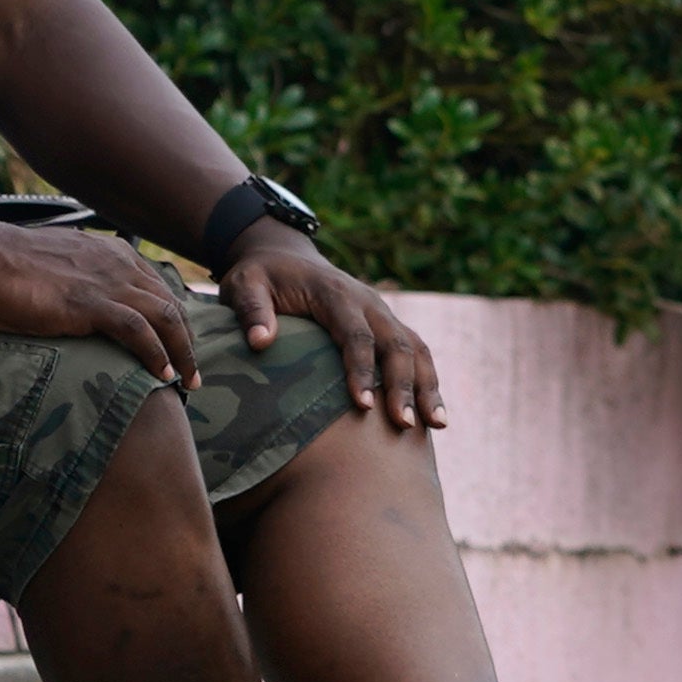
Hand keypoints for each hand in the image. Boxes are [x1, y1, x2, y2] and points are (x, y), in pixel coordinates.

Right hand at [0, 224, 199, 391]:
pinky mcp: (90, 304)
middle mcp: (118, 265)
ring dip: (182, 353)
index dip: (173, 319)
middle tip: (192, 371)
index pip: (158, 288)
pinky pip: (138, 331)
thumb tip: (81, 300)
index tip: (178, 346)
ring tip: (187, 381)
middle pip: (171, 304)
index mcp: (112, 254)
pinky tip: (163, 375)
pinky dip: (156, 354)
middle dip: (187, 340)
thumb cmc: (9, 266)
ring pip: (165, 318)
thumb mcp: (58, 267)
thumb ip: (81, 279)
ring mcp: (107, 283)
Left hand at [219, 233, 444, 433]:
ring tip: (436, 425)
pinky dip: (428, 380)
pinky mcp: (386, 325)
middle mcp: (368, 302)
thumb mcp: (245, 284)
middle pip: (396, 343)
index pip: (356, 334)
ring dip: (427, 385)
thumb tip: (261, 342)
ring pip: (416, 347)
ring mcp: (382, 313)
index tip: (363, 406)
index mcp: (335, 293)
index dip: (362, 370)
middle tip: (404, 424)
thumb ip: (252, 310)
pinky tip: (433, 415)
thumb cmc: (261, 277)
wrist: (285, 256)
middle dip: (403, 385)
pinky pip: (416, 351)